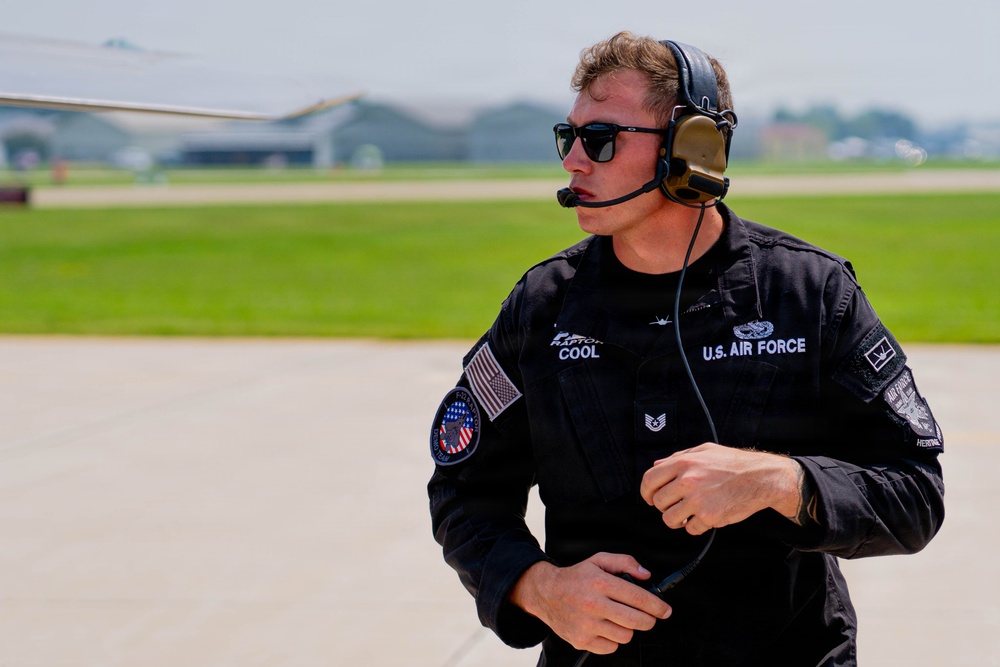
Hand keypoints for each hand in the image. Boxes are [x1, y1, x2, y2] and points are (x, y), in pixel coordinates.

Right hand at [509, 553, 671, 654]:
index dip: (657, 606)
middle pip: (637, 620)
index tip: (665, 610)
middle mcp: (594, 604)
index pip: (639, 598)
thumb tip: (645, 575)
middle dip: (648, 620)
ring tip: (618, 618)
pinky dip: (613, 639)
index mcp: (600, 583)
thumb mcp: (598, 560)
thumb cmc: (575, 578)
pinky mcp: (582, 640)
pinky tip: (605, 627)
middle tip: (646, 616)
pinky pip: (611, 647)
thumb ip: (624, 562)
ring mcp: (587, 625)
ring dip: (628, 628)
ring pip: (626, 635)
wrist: (546, 593)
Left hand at [639, 443, 802, 534]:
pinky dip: (696, 527)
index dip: (646, 492)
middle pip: (658, 502)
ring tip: (688, 514)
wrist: (761, 477)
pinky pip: (691, 529)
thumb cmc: (733, 463)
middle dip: (664, 507)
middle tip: (675, 506)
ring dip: (677, 520)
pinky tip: (705, 517)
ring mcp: (698, 500)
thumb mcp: (704, 451)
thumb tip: (657, 465)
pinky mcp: (710, 517)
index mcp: (683, 463)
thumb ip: (678, 457)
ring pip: (670, 519)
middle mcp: (688, 481)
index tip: (650, 498)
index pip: (649, 480)